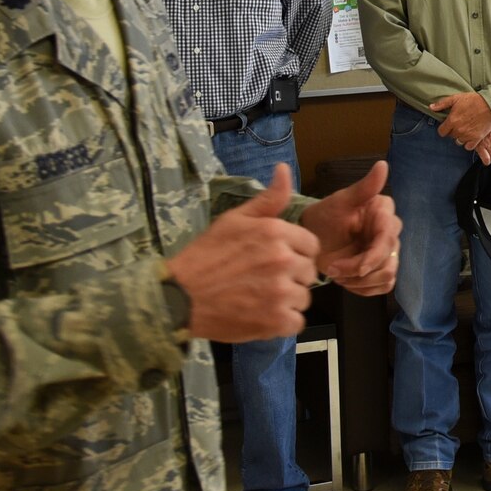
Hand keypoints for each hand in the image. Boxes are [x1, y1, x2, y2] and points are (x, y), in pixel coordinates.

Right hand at [166, 165, 320, 340]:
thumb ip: (268, 199)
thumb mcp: (234, 219)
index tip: (276, 261)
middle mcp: (283, 260)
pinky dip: (282, 322)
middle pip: (308, 272)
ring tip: (260, 298)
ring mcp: (281, 292)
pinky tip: (262, 315)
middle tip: (263, 280)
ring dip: (287, 300)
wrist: (180, 296)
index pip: (311, 245)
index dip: (295, 253)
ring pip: (304, 298)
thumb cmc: (205, 255)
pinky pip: (297, 322)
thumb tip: (284, 169)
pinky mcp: (276, 321)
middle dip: (292, 276)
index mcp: (276, 232)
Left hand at [300, 160, 400, 296]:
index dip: (373, 256)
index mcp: (383, 212)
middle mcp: (390, 232)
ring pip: (387, 276)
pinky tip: (346, 280)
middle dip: (359, 270)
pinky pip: (383, 286)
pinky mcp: (381, 269)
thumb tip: (383, 165)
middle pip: (389, 261)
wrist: (311, 238)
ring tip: (337, 274)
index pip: (387, 238)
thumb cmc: (324, 217)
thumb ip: (364, 187)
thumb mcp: (340, 202)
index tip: (355, 266)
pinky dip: (363, 288)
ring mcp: (387, 252)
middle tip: (333, 269)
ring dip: (360, 281)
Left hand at [431, 91, 490, 148]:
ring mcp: (467, 135)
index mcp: (452, 121)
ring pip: (459, 141)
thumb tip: (431, 107)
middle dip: (453, 131)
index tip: (448, 125)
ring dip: (461, 137)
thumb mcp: (456, 98)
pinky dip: (468, 143)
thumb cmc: (473, 100)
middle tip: (459, 124)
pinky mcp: (476, 139)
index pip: (441, 132)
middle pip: (451, 136)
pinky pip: (468, 147)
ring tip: (465, 130)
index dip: (444, 129)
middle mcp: (458, 130)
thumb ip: (442, 104)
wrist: (490, 104)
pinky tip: (471, 136)